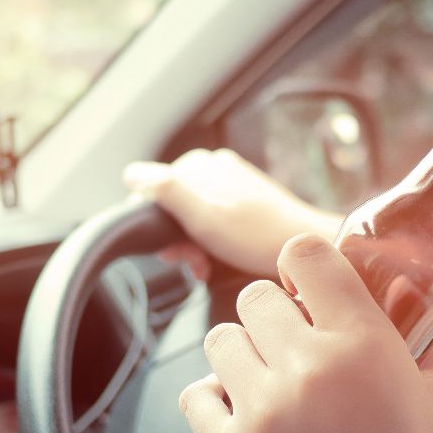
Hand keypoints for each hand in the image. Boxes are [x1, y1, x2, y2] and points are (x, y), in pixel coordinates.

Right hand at [123, 149, 338, 278]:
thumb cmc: (255, 235)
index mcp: (198, 165)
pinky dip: (207, 247)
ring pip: (189, 221)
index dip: (153, 222)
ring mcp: (228, 189)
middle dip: (175, 239)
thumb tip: (131, 174)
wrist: (301, 248)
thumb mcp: (201, 213)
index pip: (149, 190)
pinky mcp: (241, 209)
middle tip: (191, 261)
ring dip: (191, 248)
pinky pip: (210, 227)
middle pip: (170, 207)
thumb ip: (164, 189)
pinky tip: (214, 264)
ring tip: (204, 267)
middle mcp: (213, 171)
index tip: (169, 246)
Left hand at [179, 235, 432, 432]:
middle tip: (293, 346)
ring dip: (245, 354)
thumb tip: (404, 292)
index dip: (303, 264)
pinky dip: (216, 399)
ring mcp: (264, 411)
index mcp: (362, 342)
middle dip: (275, 315)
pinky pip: (195, 394)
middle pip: (256, 296)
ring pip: (221, 339)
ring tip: (270, 384)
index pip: (305, 253)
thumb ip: (421, 332)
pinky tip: (245, 412)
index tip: (305, 283)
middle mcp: (307, 367)